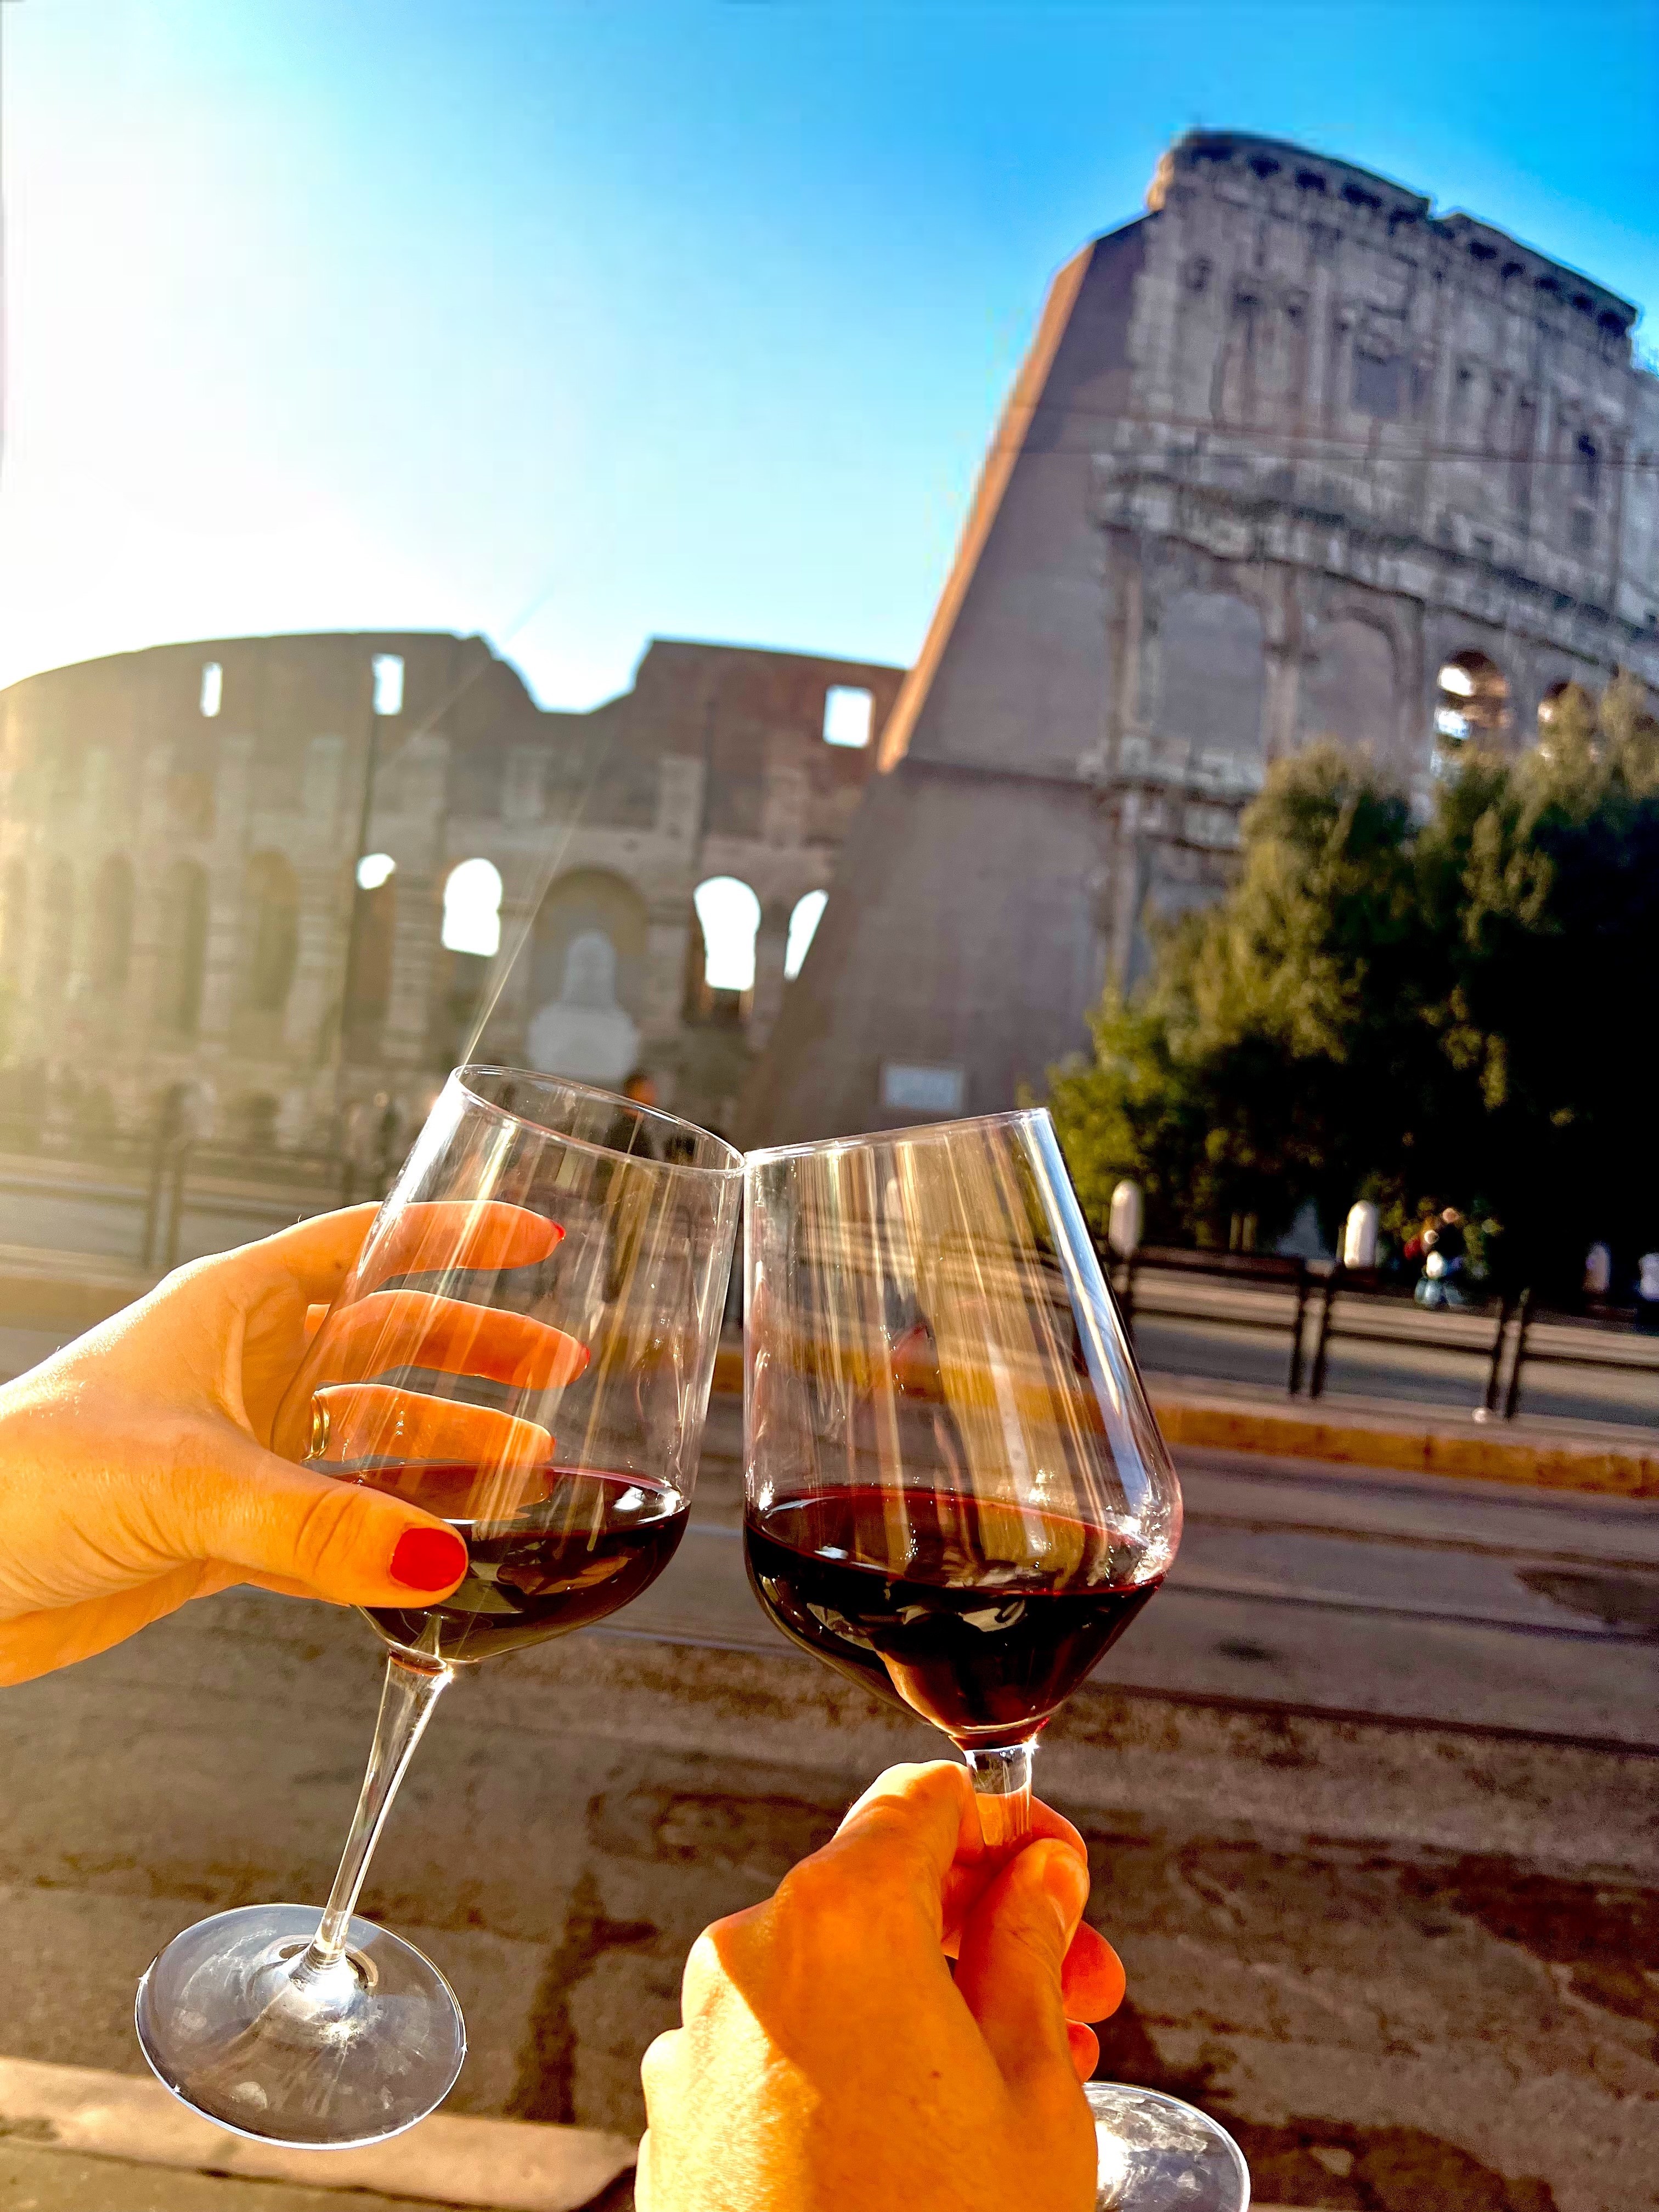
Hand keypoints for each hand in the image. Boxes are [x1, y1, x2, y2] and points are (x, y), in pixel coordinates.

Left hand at [0, 1202, 565, 1687]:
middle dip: (478, 1358)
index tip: (537, 1241)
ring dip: (450, 1456)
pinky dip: (397, 1535)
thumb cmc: (19, 1482)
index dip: (454, 1237)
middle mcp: (246, 1369)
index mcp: (233, 1307)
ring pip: (373, 1440)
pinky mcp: (227, 1532)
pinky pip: (341, 1522)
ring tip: (533, 1477)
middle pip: (391, 1344)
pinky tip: (449, 1550)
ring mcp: (240, 1450)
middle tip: (561, 1375)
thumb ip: (316, 1528)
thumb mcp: (183, 1483)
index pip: (367, 1244)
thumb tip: (438, 1560)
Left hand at [638, 1761, 1120, 2211]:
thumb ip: (1032, 1949)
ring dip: (928, 1996)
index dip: (1010, 1824)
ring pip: (831, 1977)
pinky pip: (778, 2050)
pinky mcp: (677, 2124)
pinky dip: (853, 2057)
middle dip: (988, 1923)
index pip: (926, 1802)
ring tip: (1025, 2066)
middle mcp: (747, 1960)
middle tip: (1078, 1981)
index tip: (1058, 1867)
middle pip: (880, 1888)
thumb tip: (1040, 1877)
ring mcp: (699, 2046)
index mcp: (836, 1919)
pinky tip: (929, 2122)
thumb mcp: (1033, 2087)